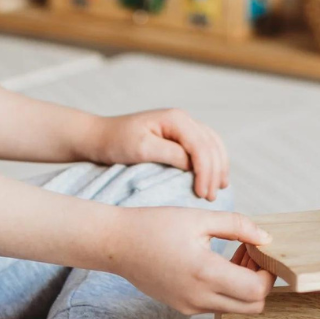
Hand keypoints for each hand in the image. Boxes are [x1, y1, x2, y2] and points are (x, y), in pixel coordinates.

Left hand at [90, 108, 229, 200]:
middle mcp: (184, 119)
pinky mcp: (180, 136)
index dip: (205, 172)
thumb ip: (171, 154)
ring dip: (219, 167)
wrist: (100, 137)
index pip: (201, 147)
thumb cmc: (117, 143)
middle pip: (211, 146)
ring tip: (219, 189)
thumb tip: (194, 165)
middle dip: (214, 173)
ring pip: (213, 145)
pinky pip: (205, 147)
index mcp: (176, 119)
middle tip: (210, 199)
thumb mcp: (142, 149)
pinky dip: (213, 162)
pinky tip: (214, 177)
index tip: (201, 195)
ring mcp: (183, 126)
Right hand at [112, 206, 275, 314]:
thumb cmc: (155, 225)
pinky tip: (217, 261)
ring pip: (236, 308)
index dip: (268, 272)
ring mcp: (190, 307)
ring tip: (236, 252)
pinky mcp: (182, 307)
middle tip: (252, 252)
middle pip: (252, 307)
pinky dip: (227, 288)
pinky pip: (216, 304)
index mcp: (205, 273)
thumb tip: (266, 238)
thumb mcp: (199, 218)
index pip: (257, 291)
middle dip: (260, 281)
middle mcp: (199, 298)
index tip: (261, 249)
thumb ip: (237, 226)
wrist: (117, 243)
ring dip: (244, 285)